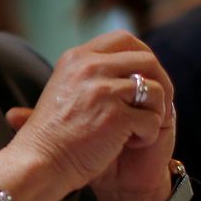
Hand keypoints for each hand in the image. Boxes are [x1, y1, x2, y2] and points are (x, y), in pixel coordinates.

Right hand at [8, 30, 173, 200]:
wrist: (40, 161)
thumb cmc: (55, 132)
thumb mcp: (66, 87)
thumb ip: (93, 73)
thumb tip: (133, 69)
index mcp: (77, 57)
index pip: (123, 39)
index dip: (143, 56)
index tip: (146, 78)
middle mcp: (89, 66)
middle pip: (146, 59)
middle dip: (161, 82)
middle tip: (156, 106)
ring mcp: (103, 90)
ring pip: (155, 90)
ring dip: (154, 113)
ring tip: (136, 130)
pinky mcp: (115, 115)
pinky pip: (153, 119)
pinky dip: (148, 135)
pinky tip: (128, 143)